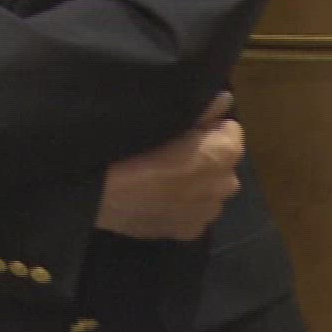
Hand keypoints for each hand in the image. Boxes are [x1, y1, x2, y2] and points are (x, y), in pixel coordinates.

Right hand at [96, 93, 242, 240]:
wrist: (100, 192)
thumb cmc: (133, 147)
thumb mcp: (167, 118)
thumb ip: (203, 111)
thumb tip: (225, 99)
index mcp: (225, 153)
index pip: (231, 131)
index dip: (209, 129)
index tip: (186, 130)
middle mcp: (226, 185)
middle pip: (222, 164)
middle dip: (206, 158)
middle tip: (172, 154)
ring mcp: (208, 213)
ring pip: (209, 191)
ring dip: (196, 184)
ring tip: (163, 178)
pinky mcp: (189, 232)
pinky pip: (193, 213)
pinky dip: (182, 206)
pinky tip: (157, 199)